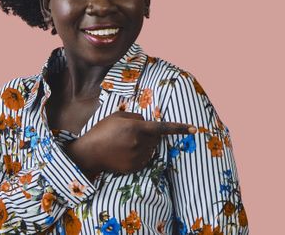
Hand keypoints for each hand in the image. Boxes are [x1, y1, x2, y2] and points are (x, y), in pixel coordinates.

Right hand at [65, 111, 195, 178]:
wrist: (89, 153)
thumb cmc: (103, 131)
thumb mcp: (118, 116)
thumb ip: (137, 117)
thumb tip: (148, 122)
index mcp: (137, 127)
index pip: (163, 127)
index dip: (180, 128)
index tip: (195, 129)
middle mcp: (140, 143)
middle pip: (156, 138)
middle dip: (150, 134)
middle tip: (131, 133)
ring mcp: (138, 156)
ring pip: (152, 148)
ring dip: (145, 144)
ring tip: (125, 143)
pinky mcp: (135, 167)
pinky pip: (145, 159)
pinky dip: (140, 154)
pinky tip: (125, 152)